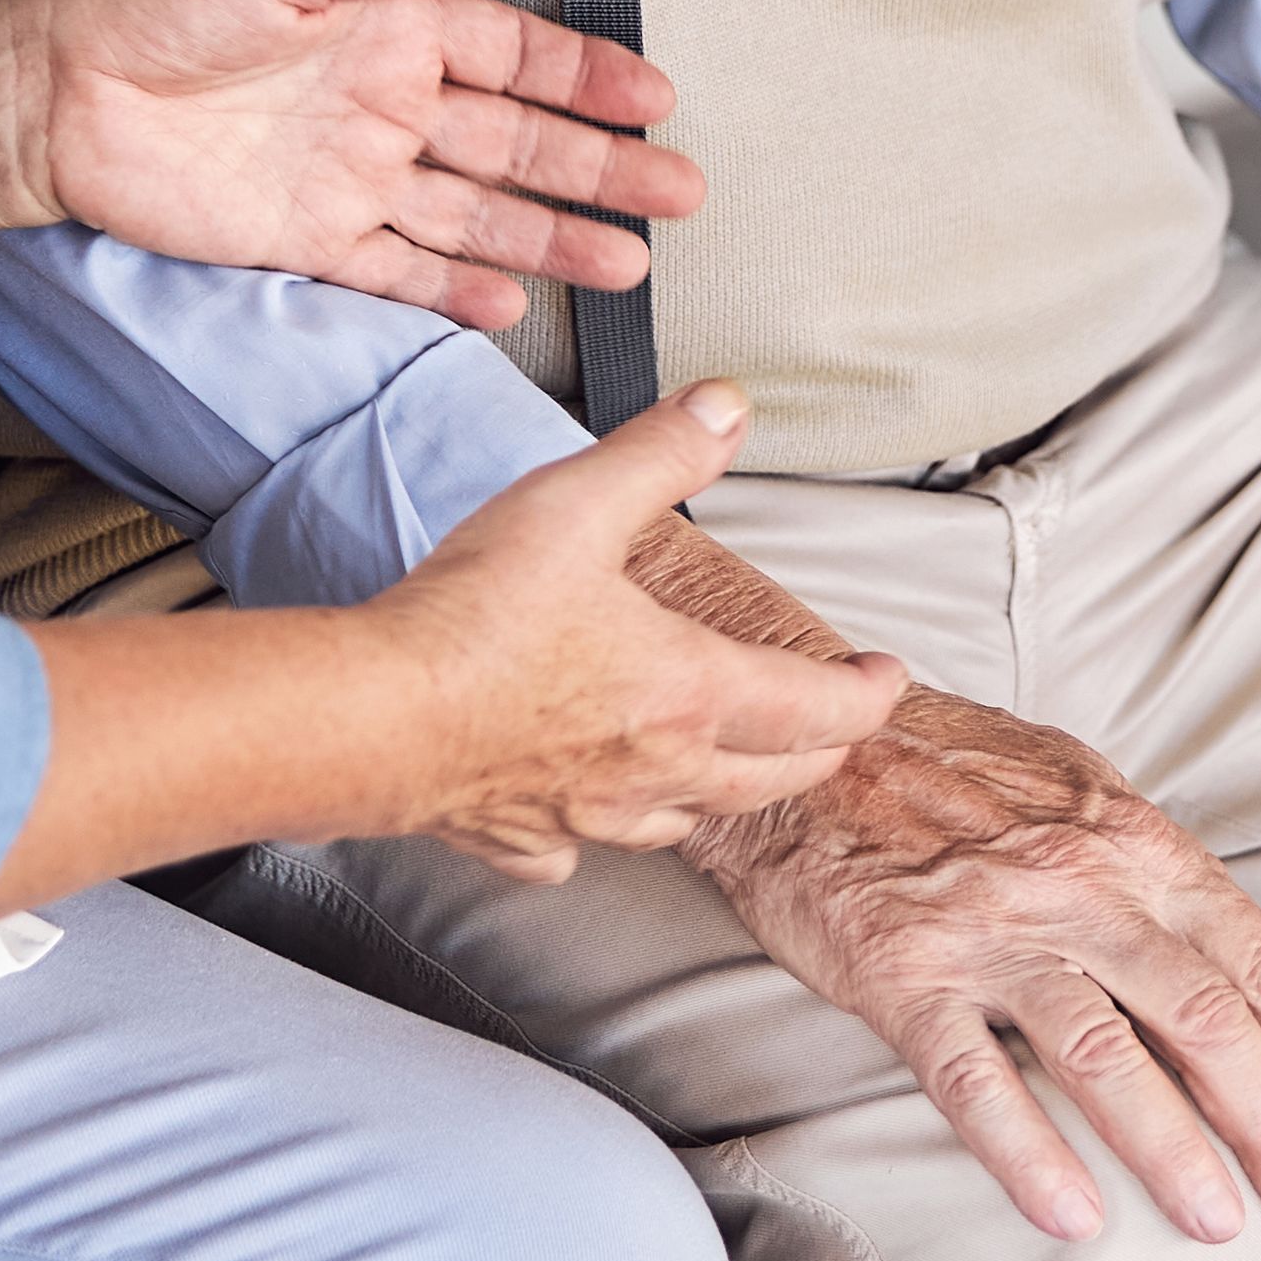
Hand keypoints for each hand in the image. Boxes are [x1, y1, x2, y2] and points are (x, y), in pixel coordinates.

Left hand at [0, 0, 702, 323]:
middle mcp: (380, 100)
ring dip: (549, 235)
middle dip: (599, 167)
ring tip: (625, 263)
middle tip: (678, 194)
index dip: (588, 76)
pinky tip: (511, 300)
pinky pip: (396, 268)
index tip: (656, 101)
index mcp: (385, 23)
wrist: (46, 89)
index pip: (513, 52)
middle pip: (515, 141)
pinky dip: (452, 287)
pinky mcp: (301, 237)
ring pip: (473, 211)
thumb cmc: (148, 0)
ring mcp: (347, 174)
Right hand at [357, 387, 902, 880]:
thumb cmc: (473, 619)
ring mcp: (589, 814)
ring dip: (721, 795)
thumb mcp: (578, 505)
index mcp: (688, 689)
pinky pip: (577, 852)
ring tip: (727, 772)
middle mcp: (655, 767)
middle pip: (771, 780)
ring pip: (686, 821)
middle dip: (817, 753)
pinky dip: (595, 834)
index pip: (815, 707)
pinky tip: (582, 817)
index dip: (865, 694)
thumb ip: (661, 454)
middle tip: (835, 733)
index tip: (885, 678)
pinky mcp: (521, 839)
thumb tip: (728, 408)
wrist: (374, 716)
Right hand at [642, 520, 1260, 1244]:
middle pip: (1206, 1016)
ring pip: (1106, 1057)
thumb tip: (1231, 969)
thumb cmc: (950, 775)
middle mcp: (1077, 882)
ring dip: (1173, 1152)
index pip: (1260, 959)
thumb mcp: (1078, 794)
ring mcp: (989, 930)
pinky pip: (975, 1081)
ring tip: (1216, 1223)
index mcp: (1135, 842)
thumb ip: (1152, 875)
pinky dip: (1029, 1157)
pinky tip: (1074, 1219)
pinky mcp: (902, 974)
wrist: (804, 744)